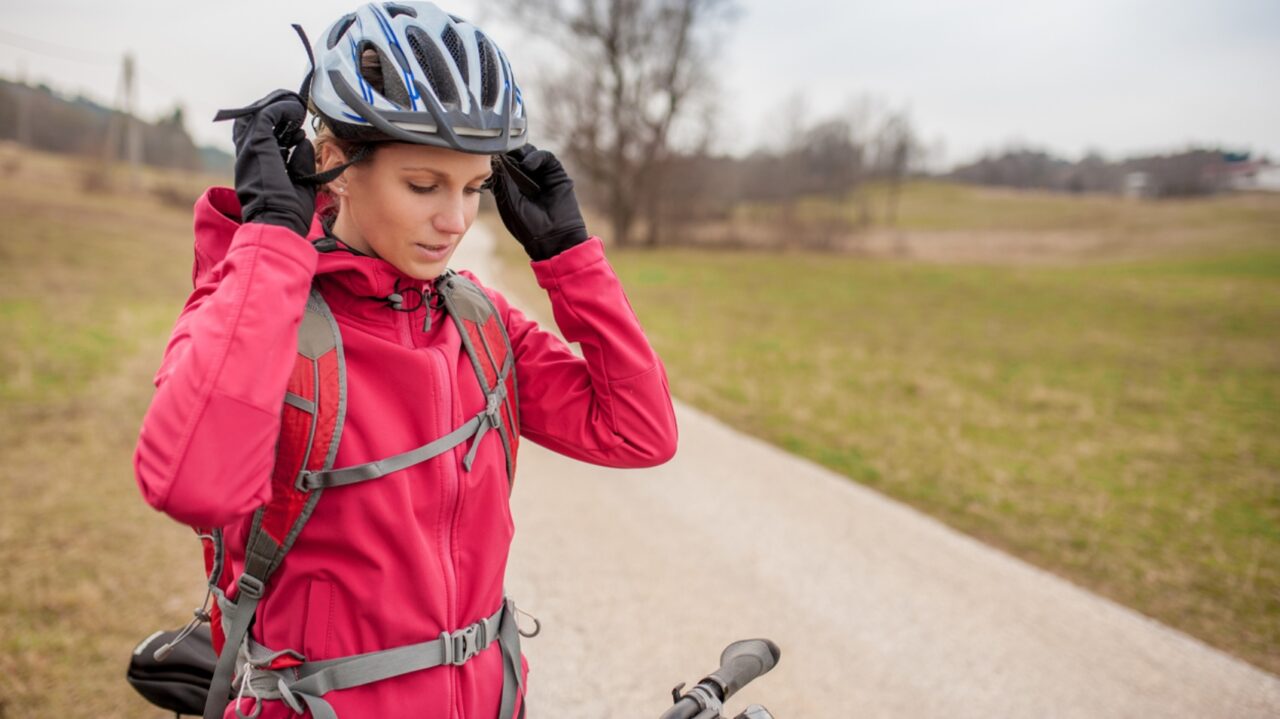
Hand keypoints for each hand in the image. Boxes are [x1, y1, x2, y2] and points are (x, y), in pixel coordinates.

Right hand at [216, 89, 315, 236]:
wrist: (278, 223)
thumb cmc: (288, 213)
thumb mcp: (299, 183)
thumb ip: (300, 160)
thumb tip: (303, 140)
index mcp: (254, 168)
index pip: (256, 138)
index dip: (274, 127)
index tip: (295, 126)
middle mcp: (247, 157)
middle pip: (251, 122)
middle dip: (271, 109)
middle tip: (293, 106)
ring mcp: (249, 151)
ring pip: (255, 115)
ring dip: (276, 105)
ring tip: (295, 103)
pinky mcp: (257, 147)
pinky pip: (265, 117)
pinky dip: (280, 109)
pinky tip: (296, 110)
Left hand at [489, 144, 588, 260]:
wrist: (554, 237)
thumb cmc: (528, 226)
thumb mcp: (509, 201)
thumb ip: (504, 180)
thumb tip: (497, 158)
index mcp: (512, 188)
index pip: (503, 166)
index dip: (497, 160)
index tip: (488, 155)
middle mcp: (526, 180)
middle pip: (516, 157)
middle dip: (509, 153)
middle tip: (501, 150)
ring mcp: (542, 175)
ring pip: (530, 154)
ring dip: (521, 153)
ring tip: (515, 159)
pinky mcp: (556, 173)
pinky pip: (546, 157)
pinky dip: (536, 157)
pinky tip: (528, 165)